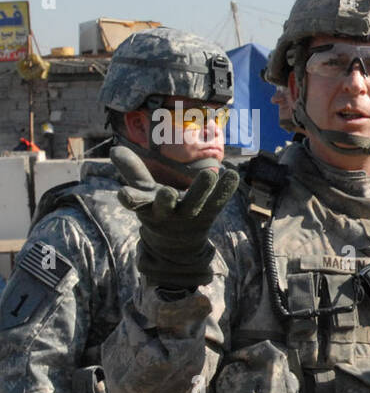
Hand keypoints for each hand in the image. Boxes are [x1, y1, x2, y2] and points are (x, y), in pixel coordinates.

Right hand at [112, 145, 238, 288]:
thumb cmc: (157, 209)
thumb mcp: (142, 193)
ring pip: (195, 204)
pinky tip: (233, 173)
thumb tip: (115, 148)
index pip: (136, 203)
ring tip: (210, 174)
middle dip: (166, 200)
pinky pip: (218, 202)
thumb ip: (132, 171)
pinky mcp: (209, 215)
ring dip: (202, 191)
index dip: (130, 199)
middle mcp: (167, 214)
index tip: (123, 194)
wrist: (177, 244)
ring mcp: (189, 216)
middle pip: (166, 206)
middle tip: (168, 191)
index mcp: (147, 208)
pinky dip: (225, 189)